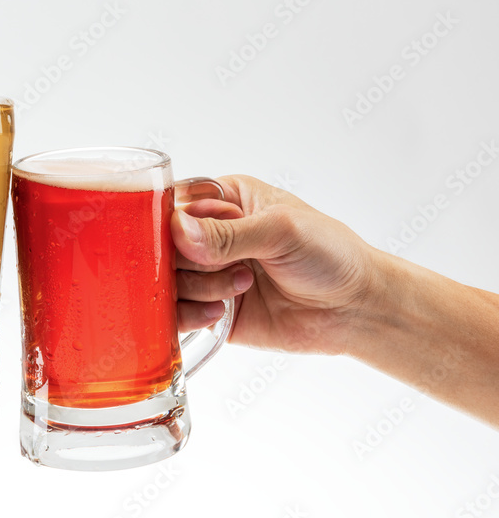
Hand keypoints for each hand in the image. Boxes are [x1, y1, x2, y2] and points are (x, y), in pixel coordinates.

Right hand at [172, 175, 379, 354]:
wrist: (356, 309)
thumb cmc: (330, 254)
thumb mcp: (281, 230)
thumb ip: (227, 233)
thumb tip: (177, 230)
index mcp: (224, 201)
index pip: (171, 204)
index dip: (166, 223)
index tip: (178, 238)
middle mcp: (210, 236)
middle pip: (162, 246)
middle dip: (188, 260)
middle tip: (226, 264)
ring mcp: (208, 275)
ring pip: (167, 282)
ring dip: (199, 287)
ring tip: (242, 287)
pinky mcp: (210, 311)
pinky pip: (176, 315)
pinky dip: (189, 316)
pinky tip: (220, 312)